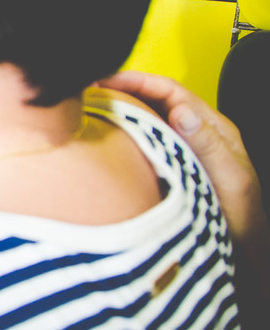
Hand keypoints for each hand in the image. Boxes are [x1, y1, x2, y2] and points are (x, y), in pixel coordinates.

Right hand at [97, 71, 268, 273]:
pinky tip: (102, 137)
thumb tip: (181, 111)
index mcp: (213, 128)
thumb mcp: (231, 178)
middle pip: (155, 99)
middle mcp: (195, 133)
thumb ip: (208, 144)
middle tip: (88, 88)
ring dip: (120, 109)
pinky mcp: (167, 166)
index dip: (139, 81)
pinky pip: (142, 141)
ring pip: (147, 118)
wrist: (241, 250)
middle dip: (122, 89)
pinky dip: (121, 133)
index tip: (108, 79)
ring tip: (89, 107)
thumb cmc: (241, 217)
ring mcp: (180, 149)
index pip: (172, 91)